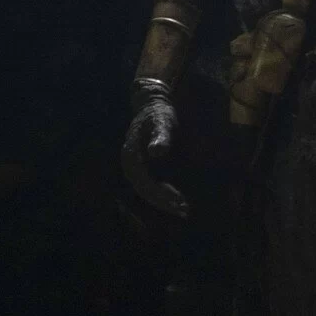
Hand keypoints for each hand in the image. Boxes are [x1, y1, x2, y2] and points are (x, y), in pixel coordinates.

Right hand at [121, 79, 188, 217]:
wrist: (153, 105)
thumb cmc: (159, 113)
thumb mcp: (162, 121)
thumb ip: (160, 136)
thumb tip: (156, 152)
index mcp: (131, 156)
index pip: (145, 182)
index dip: (161, 194)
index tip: (178, 200)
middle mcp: (131, 165)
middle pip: (145, 191)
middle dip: (164, 202)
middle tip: (184, 209)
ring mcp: (136, 168)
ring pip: (148, 191)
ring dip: (164, 202)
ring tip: (184, 209)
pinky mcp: (144, 168)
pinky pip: (151, 186)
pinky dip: (163, 194)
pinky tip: (178, 200)